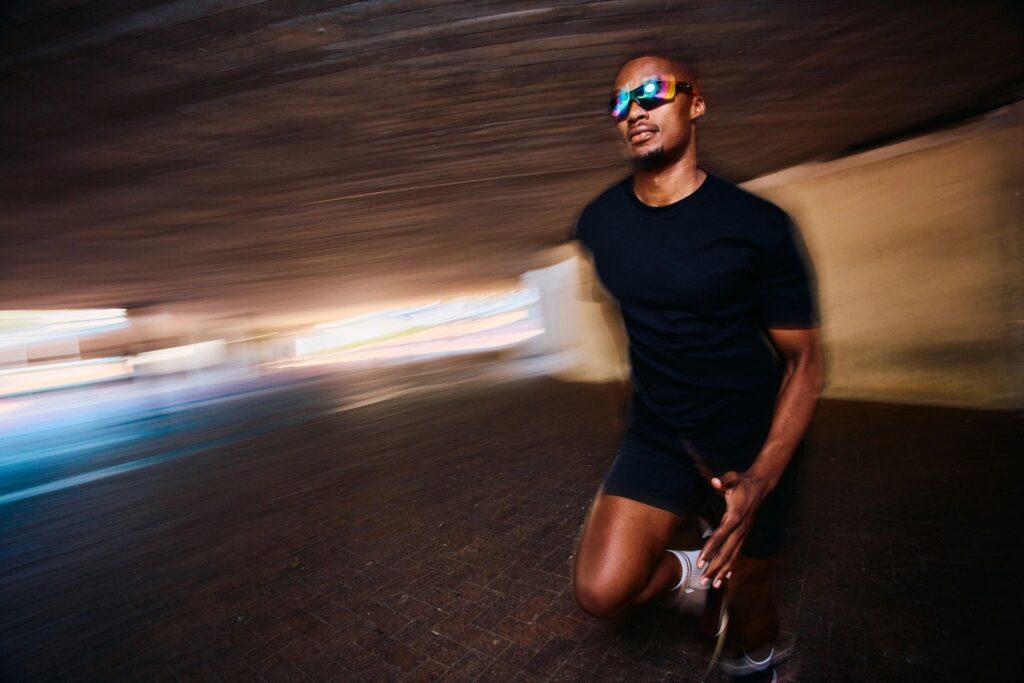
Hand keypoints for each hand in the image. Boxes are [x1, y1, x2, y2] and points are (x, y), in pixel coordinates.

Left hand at [696, 470, 771, 587]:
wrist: (760, 486)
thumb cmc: (743, 482)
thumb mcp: (733, 478)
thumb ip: (724, 481)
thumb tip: (715, 481)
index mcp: (735, 516)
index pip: (720, 536)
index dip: (710, 549)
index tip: (700, 562)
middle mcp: (740, 529)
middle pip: (726, 552)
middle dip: (715, 567)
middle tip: (704, 580)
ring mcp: (744, 533)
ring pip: (733, 556)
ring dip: (723, 571)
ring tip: (713, 584)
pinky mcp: (745, 534)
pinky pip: (737, 553)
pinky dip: (731, 565)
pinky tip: (726, 577)